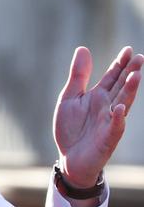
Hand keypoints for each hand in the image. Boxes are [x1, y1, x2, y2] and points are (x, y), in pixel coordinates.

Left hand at [54, 46, 142, 186]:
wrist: (69, 158)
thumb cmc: (71, 128)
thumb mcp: (69, 98)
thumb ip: (78, 76)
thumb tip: (83, 49)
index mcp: (98, 96)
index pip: (113, 77)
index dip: (120, 64)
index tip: (128, 50)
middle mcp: (108, 107)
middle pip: (122, 87)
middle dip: (130, 73)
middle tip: (140, 57)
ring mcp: (109, 122)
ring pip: (123, 104)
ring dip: (130, 91)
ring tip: (135, 76)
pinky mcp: (107, 138)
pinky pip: (114, 128)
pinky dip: (117, 119)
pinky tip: (119, 109)